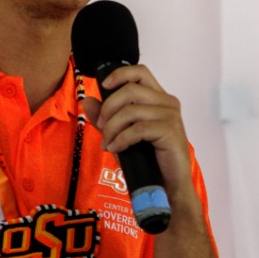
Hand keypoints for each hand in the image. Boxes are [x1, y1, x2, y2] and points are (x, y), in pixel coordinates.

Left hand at [82, 64, 196, 210]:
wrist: (168, 185)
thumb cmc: (148, 160)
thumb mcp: (122, 135)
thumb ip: (106, 118)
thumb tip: (88, 100)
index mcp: (159, 99)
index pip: (141, 72)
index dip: (120, 74)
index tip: (103, 86)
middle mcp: (168, 103)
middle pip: (131, 89)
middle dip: (108, 108)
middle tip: (101, 127)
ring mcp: (171, 116)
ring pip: (131, 110)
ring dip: (112, 128)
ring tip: (108, 143)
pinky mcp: (170, 132)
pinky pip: (137, 129)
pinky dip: (121, 139)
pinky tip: (116, 149)